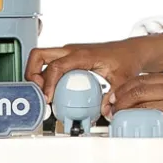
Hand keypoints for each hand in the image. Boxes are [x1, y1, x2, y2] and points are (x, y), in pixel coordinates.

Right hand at [24, 34, 162, 93]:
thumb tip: (105, 112)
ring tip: (42, 94)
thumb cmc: (125, 59)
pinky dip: (44, 77)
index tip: (47, 98)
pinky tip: (50, 92)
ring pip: (40, 58)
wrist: (130, 51)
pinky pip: (49, 65)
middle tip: (37, 92)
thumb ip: (113, 96)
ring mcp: (67, 53)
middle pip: (38, 55)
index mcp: (82, 54)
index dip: (48, 83)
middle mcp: (71, 51)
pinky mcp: (68, 58)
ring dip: (35, 75)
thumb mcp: (123, 80)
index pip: (56, 66)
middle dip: (31, 73)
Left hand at [104, 74, 162, 143]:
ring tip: (117, 122)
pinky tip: (136, 133)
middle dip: (118, 101)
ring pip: (143, 103)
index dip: (122, 90)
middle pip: (136, 89)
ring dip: (126, 114)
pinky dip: (143, 127)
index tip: (112, 101)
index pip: (140, 80)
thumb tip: (152, 112)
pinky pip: (157, 122)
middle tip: (109, 112)